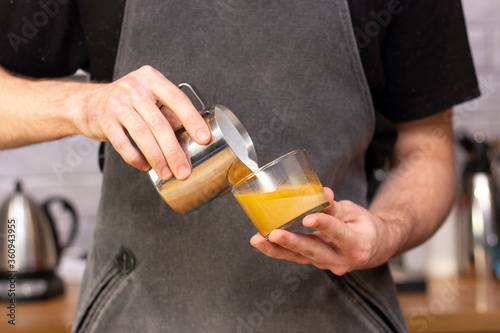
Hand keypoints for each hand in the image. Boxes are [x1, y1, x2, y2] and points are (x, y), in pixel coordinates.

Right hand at [76, 65, 210, 179]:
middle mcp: (134, 87)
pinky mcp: (103, 119)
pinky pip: (123, 144)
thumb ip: (169, 115)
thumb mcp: (150, 100)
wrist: (88, 103)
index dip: (192, 120)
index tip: (204, 139)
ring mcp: (117, 102)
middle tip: (184, 171)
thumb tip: (190, 139)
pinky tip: (146, 166)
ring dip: (157, 158)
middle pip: (160, 123)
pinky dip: (136, 158)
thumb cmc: (127, 103)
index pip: (177, 99)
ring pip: (143, 135)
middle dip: (174, 151)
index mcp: (152, 79)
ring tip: (167, 173)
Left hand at [250, 187, 389, 274]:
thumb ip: (335, 206)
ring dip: (276, 249)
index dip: (324, 225)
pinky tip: (261, 242)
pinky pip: (294, 256)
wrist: (371, 247)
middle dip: (292, 242)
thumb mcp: (354, 213)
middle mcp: (340, 260)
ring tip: (258, 240)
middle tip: (275, 234)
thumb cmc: (362, 226)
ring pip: (299, 256)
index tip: (308, 218)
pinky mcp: (313, 261)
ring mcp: (325, 263)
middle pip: (314, 250)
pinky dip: (277, 250)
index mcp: (357, 246)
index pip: (338, 234)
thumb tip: (323, 193)